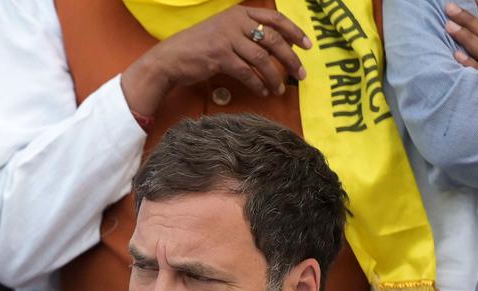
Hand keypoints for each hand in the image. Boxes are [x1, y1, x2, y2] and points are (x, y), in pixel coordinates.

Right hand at [122, 6, 310, 115]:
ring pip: (262, 59)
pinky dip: (257, 84)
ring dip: (274, 76)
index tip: (307, 46)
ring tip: (280, 88)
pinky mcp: (219, 57)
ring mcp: (227, 39)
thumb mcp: (223, 30)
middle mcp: (235, 23)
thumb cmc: (197, 47)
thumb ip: (245, 32)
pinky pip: (246, 73)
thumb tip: (273, 46)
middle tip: (301, 73)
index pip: (275, 19)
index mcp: (239, 13)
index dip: (294, 32)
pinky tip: (262, 91)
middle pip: (273, 40)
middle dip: (291, 59)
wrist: (169, 58)